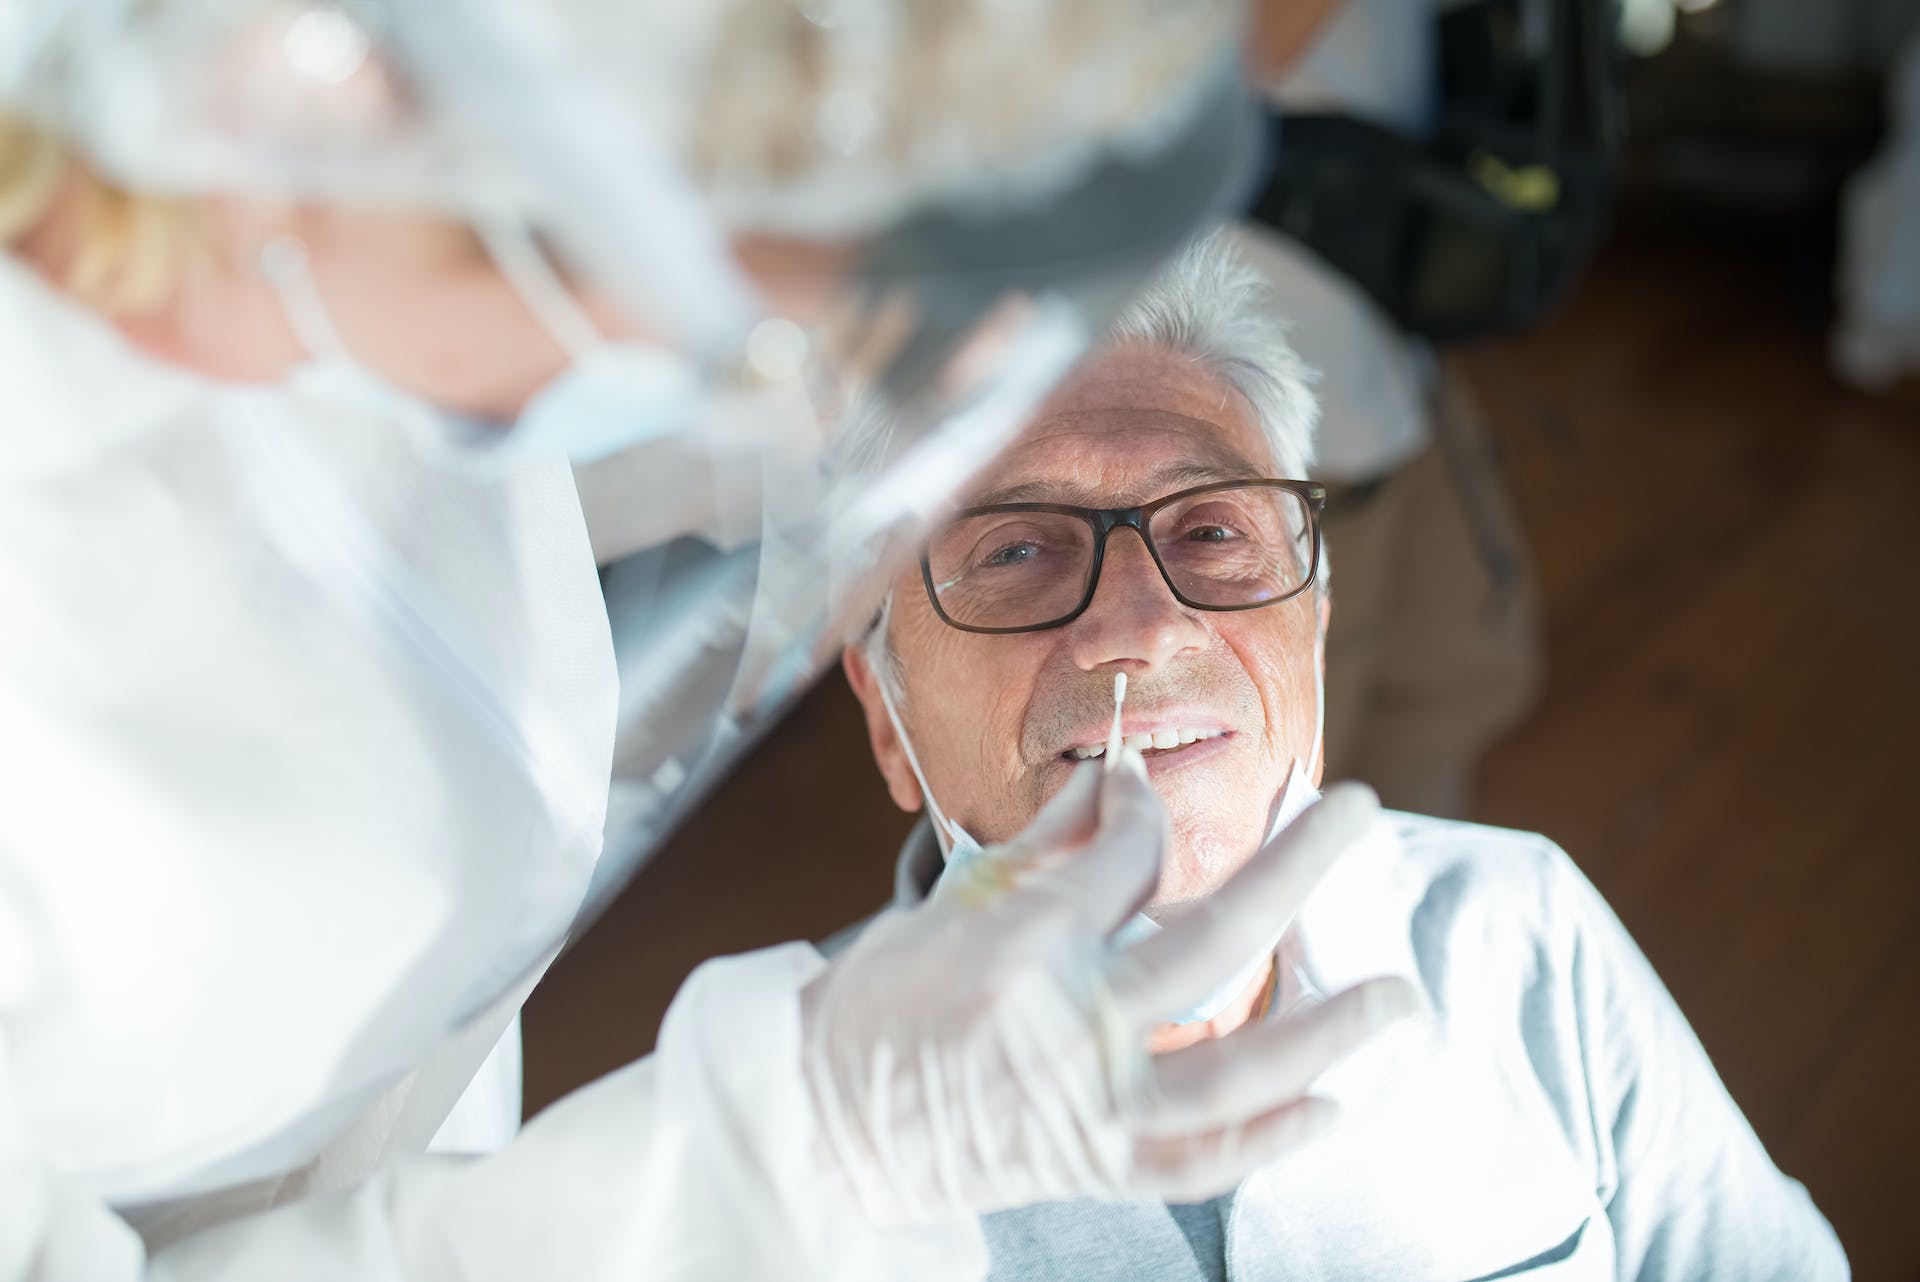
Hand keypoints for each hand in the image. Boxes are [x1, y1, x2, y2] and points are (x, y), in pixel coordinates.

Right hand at [802, 756, 1416, 1223]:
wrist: (824, 1123)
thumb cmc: (877, 1004)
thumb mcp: (946, 903)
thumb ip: (1045, 843)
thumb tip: (1116, 775)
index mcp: (1018, 942)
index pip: (1124, 856)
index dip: (1143, 811)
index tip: (1144, 790)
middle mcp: (1066, 1022)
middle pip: (1212, 937)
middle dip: (1300, 865)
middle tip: (1363, 809)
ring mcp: (1089, 1105)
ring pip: (1235, 1070)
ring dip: (1327, 1029)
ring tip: (1398, 994)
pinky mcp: (1095, 1164)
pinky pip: (1201, 1162)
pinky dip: (1272, 1140)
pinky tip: (1334, 1107)